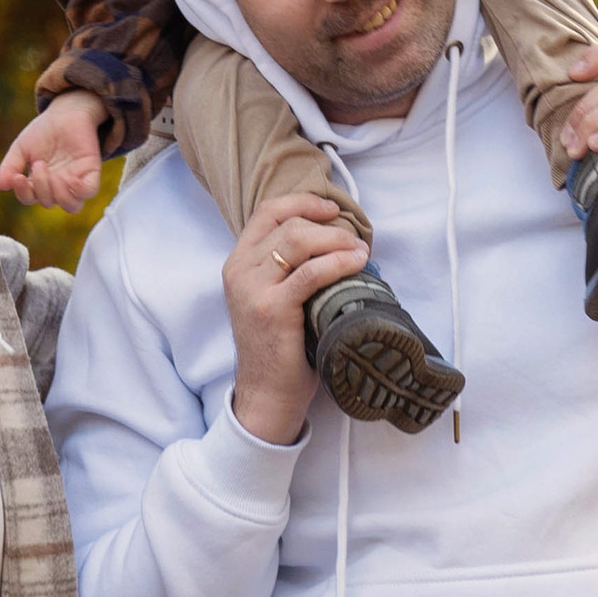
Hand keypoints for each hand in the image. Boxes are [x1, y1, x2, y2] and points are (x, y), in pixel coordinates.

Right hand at [0, 92, 107, 211]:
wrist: (65, 112)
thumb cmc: (42, 131)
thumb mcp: (21, 148)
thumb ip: (10, 166)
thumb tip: (2, 186)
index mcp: (40, 183)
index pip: (30, 198)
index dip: (23, 193)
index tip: (18, 177)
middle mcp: (58, 186)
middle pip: (49, 203)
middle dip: (41, 187)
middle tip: (39, 164)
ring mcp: (76, 180)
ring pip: (72, 205)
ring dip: (59, 194)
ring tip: (54, 176)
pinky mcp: (91, 171)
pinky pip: (89, 191)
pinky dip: (80, 189)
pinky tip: (71, 178)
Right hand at [223, 190, 366, 447]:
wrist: (266, 393)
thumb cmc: (278, 347)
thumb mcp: (272, 298)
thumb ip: (287, 268)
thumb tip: (334, 239)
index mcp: (237, 263)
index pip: (267, 211)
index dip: (303, 202)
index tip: (333, 210)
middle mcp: (239, 271)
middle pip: (287, 223)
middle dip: (328, 225)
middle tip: (355, 239)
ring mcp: (252, 289)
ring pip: (297, 240)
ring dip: (336, 241)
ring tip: (360, 252)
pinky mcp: (271, 309)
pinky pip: (310, 272)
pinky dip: (338, 262)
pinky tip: (356, 264)